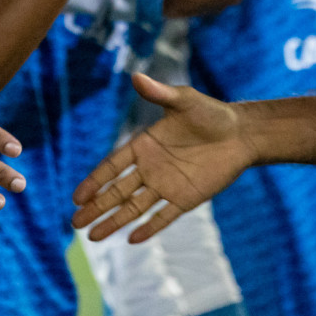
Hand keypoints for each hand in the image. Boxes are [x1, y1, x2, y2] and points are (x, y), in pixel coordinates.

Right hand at [72, 73, 255, 241]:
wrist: (241, 133)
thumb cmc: (211, 113)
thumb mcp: (184, 101)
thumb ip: (160, 94)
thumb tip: (136, 76)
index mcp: (144, 145)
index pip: (112, 166)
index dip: (94, 181)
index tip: (77, 197)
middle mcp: (151, 168)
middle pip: (117, 191)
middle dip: (96, 207)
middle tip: (74, 223)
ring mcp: (166, 185)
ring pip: (134, 207)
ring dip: (114, 221)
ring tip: (92, 236)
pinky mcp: (185, 198)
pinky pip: (164, 216)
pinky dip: (150, 227)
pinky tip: (132, 239)